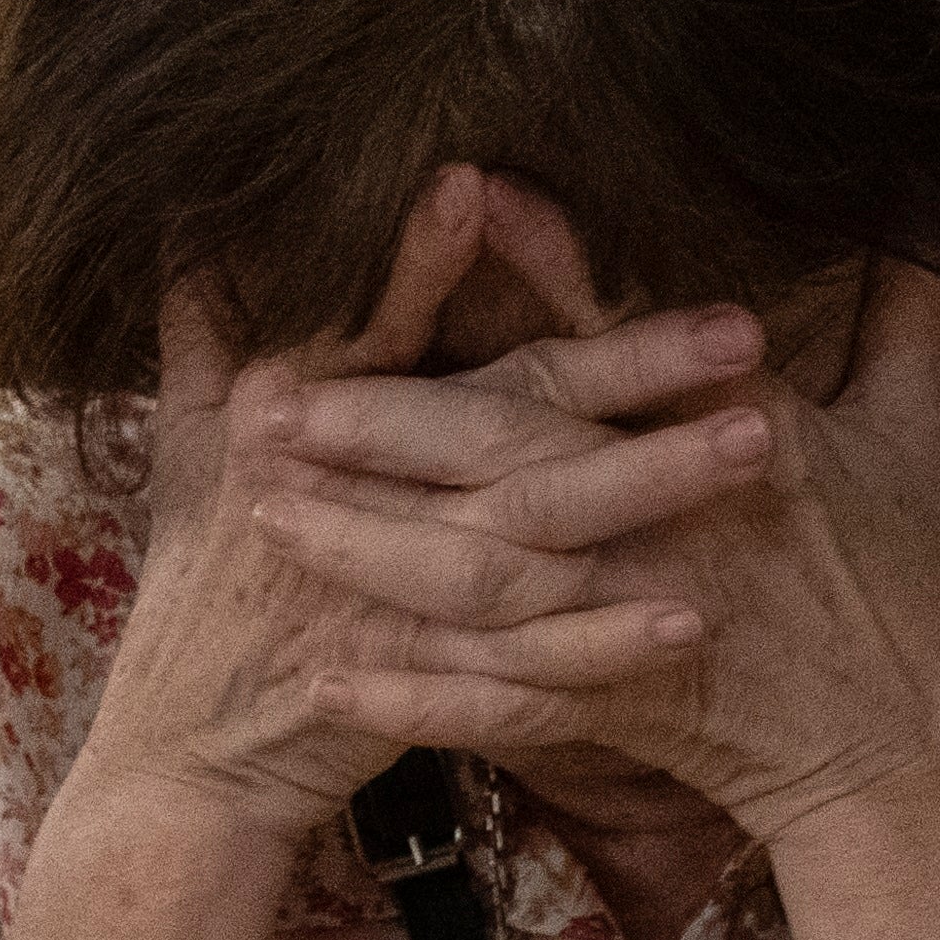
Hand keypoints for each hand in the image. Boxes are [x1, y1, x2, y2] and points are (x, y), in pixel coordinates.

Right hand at [64, 171, 779, 853]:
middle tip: (739, 327)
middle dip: (624, 370)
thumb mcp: (179, 439)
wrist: (186, 755)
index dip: (419, 259)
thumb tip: (187, 217)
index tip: (485, 184)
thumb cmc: (201, 580)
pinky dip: (606, 648)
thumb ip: (202, 322)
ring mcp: (378, 599)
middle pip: (495, 421)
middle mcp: (334, 498)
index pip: (372, 324)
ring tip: (761, 444)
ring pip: (533, 538)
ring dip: (648, 489)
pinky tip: (692, 621)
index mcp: (280, 414)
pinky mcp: (416, 688)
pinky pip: (528, 672)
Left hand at [254, 252, 939, 869]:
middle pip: (510, 461)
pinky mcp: (615, 711)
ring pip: (479, 582)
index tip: (461, 195)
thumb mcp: (909, 437)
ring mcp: (641, 621)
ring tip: (264, 514)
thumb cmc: (893, 587)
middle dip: (384, 428)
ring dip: (365, 550)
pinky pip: (493, 706)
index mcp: (748, 438)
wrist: (897, 752)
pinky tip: (321, 683)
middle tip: (276, 397)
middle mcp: (680, 523)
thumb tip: (921, 212)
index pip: (630, 338)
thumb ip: (900, 314)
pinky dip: (408, 697)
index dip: (548, 262)